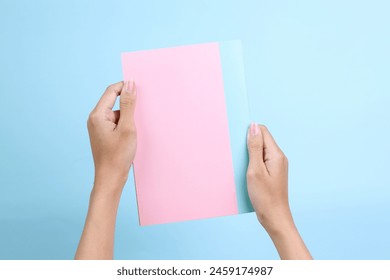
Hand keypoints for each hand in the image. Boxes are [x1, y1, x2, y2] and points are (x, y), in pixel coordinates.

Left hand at [75, 81, 136, 259]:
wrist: (110, 179)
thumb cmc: (118, 156)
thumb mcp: (127, 127)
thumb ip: (128, 104)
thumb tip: (130, 84)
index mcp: (97, 115)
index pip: (111, 91)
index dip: (126, 87)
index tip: (141, 88)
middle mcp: (94, 119)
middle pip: (113, 101)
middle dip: (128, 105)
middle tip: (139, 115)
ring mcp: (98, 127)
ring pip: (116, 113)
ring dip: (127, 117)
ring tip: (133, 132)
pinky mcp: (102, 135)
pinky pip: (115, 123)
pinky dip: (124, 125)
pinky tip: (130, 136)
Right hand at [246, 123, 311, 258]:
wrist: (274, 218)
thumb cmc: (265, 197)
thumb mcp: (255, 170)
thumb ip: (254, 147)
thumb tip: (253, 126)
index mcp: (276, 154)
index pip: (263, 131)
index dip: (249, 132)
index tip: (238, 141)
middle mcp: (278, 157)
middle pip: (262, 140)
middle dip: (248, 143)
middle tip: (238, 156)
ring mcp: (276, 165)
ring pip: (260, 150)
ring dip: (249, 154)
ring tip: (241, 165)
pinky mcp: (272, 172)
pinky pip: (261, 160)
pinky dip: (252, 162)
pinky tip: (246, 171)